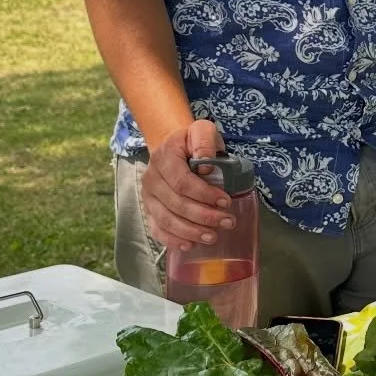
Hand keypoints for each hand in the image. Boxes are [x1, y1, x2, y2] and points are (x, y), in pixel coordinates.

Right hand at [139, 119, 234, 250]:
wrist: (174, 149)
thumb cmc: (192, 142)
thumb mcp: (202, 130)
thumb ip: (205, 141)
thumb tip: (206, 166)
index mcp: (163, 157)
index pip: (182, 182)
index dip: (205, 195)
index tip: (226, 202)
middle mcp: (151, 178)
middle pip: (176, 204)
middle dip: (204, 216)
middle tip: (228, 222)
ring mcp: (148, 196)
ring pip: (166, 220)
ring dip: (191, 232)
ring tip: (213, 237)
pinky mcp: (149, 210)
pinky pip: (157, 229)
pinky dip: (173, 240)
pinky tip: (190, 245)